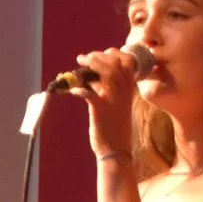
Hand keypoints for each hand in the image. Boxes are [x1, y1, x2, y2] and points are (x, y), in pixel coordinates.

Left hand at [74, 44, 142, 158]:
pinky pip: (89, 93)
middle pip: (114, 62)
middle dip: (97, 56)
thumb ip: (106, 88)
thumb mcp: (114, 103)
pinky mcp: (101, 109)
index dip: (113, 53)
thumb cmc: (113, 125)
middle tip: (83, 58)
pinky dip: (78, 89)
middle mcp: (124, 90)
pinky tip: (72, 91)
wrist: (116, 148)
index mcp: (129, 87)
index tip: (100, 54)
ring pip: (106, 72)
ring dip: (89, 66)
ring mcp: (114, 98)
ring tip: (78, 65)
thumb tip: (91, 78)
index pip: (127, 61)